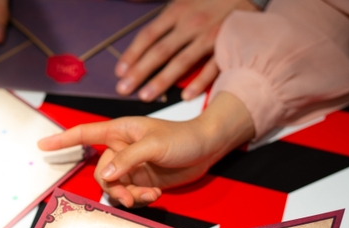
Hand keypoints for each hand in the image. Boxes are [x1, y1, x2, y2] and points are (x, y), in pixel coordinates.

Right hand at [38, 92, 254, 206]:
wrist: (207, 148)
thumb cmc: (182, 137)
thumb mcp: (154, 145)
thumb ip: (127, 159)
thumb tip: (106, 175)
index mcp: (119, 131)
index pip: (85, 134)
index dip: (63, 140)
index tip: (42, 146)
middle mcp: (121, 149)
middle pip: (101, 174)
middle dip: (114, 187)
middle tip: (131, 195)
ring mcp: (131, 166)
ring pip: (115, 188)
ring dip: (129, 196)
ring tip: (149, 194)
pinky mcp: (142, 180)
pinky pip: (130, 195)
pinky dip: (140, 198)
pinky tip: (156, 193)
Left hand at [116, 0, 258, 101]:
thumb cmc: (211, 2)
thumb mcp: (182, 0)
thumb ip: (159, 11)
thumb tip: (132, 4)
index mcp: (178, 11)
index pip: (149, 35)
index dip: (132, 54)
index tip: (120, 71)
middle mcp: (192, 23)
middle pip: (160, 51)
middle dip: (139, 72)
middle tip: (124, 88)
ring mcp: (210, 36)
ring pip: (181, 62)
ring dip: (161, 81)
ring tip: (145, 95)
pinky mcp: (228, 47)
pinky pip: (211, 68)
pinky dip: (198, 83)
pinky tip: (185, 96)